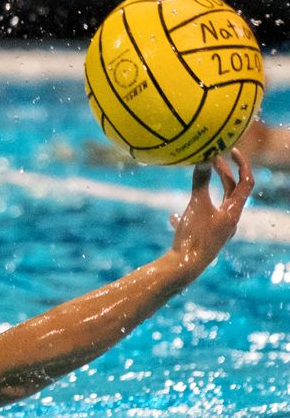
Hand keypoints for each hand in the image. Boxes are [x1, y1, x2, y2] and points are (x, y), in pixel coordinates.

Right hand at [169, 149, 253, 269]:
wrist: (185, 267)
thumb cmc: (194, 236)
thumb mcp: (196, 205)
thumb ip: (200, 182)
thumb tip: (203, 160)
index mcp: (233, 212)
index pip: (245, 182)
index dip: (241, 164)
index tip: (231, 150)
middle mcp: (230, 220)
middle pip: (231, 191)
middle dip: (222, 174)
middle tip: (210, 159)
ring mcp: (219, 230)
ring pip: (216, 205)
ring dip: (206, 191)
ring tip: (195, 182)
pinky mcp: (207, 238)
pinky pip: (202, 219)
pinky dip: (191, 213)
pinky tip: (173, 217)